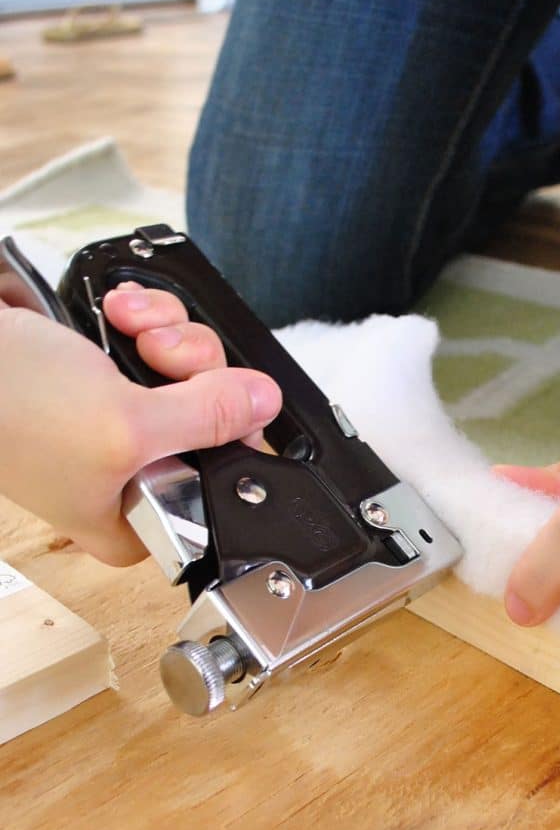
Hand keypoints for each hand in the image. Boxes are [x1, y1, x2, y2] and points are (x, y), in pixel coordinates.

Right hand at [0, 282, 280, 564]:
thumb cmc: (7, 408)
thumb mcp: (122, 427)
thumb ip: (206, 420)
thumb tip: (264, 405)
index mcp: (134, 517)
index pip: (224, 484)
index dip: (238, 437)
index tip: (228, 403)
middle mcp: (132, 471)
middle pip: (217, 416)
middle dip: (196, 369)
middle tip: (162, 359)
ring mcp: (121, 418)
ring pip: (194, 369)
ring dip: (169, 334)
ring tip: (129, 329)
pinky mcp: (108, 372)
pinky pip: (162, 337)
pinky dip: (148, 316)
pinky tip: (118, 312)